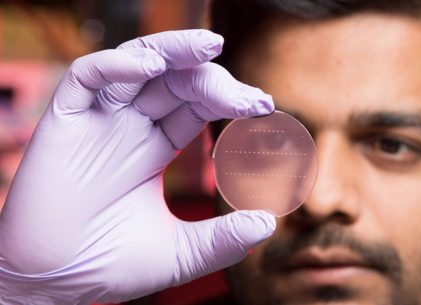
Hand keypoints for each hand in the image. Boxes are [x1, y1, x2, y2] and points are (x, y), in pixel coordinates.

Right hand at [0, 30, 274, 303]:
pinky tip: (150, 65)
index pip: (196, 105)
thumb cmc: (110, 266)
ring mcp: (98, 121)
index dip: (229, 99)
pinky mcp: (64, 122)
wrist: (54, 285)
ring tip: (211, 46)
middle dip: (213, 79)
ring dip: (173, 49)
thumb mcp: (180, 254)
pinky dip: (117, 65)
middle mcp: (129, 127)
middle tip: (250, 97)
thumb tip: (268, 223)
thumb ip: (222, 240)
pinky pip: (87, 76)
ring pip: (136, 64)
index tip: (263, 107)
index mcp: (155, 148)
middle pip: (174, 80)